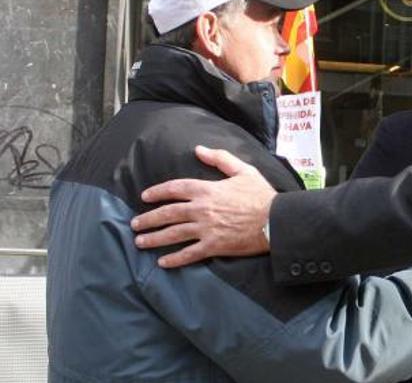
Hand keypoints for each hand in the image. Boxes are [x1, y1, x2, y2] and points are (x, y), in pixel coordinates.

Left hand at [131, 146, 276, 267]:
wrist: (276, 220)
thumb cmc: (262, 195)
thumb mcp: (243, 170)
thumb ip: (220, 158)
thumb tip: (199, 149)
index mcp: (208, 190)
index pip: (175, 189)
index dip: (157, 192)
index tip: (145, 197)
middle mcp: (202, 209)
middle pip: (168, 213)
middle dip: (148, 219)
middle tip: (135, 224)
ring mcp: (207, 229)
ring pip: (173, 234)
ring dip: (154, 238)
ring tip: (140, 242)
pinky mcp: (214, 246)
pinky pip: (189, 254)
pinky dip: (174, 259)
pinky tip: (163, 262)